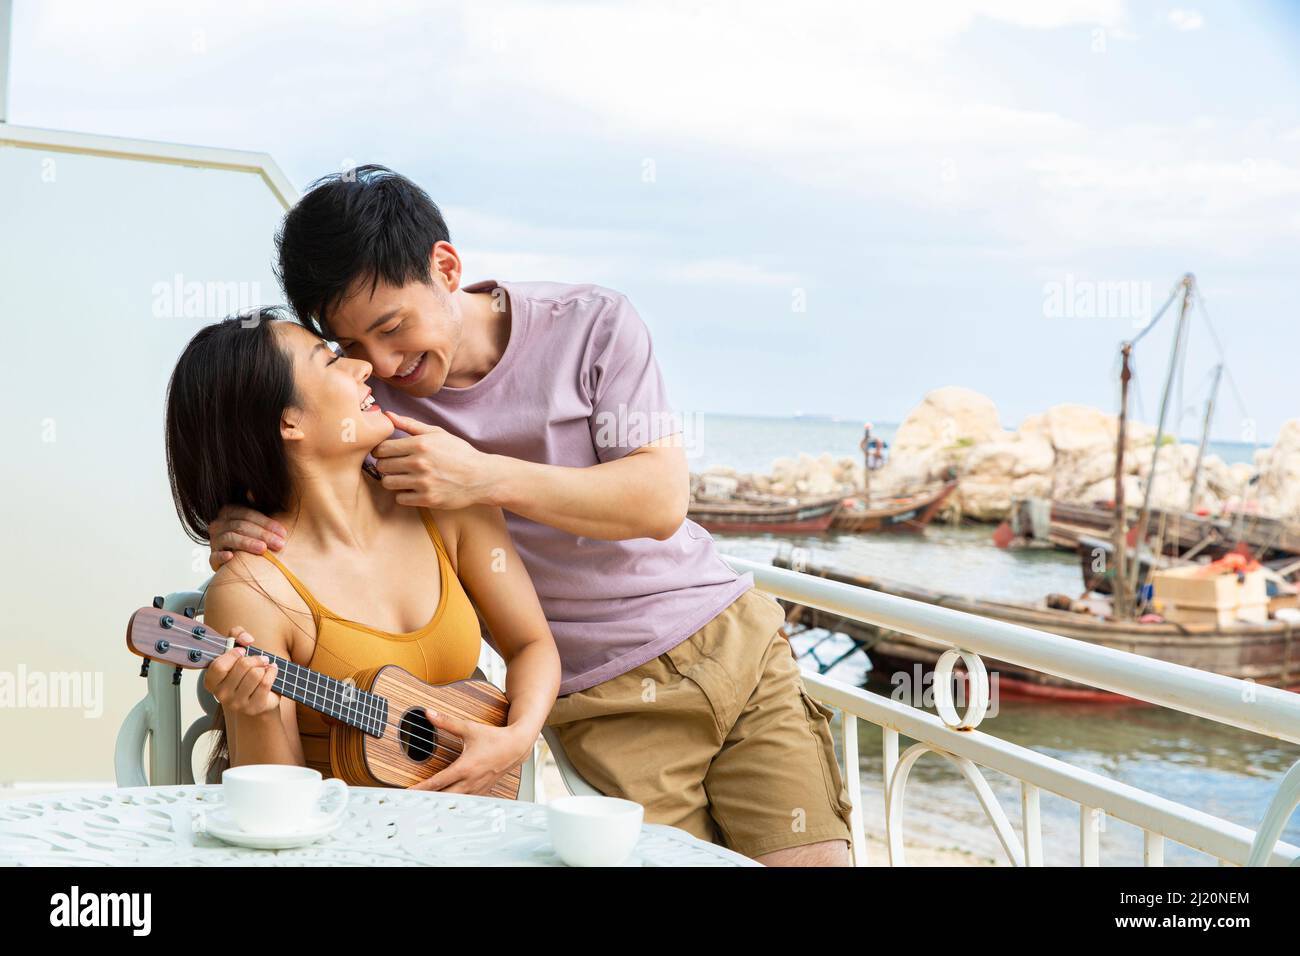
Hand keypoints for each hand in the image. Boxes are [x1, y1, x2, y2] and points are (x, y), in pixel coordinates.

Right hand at [203, 626, 279, 718]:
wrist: (255, 701)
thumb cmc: (243, 674)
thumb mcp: (235, 652)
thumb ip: (236, 635)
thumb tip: (247, 639)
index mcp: (211, 682)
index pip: (219, 666)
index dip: (232, 654)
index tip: (242, 650)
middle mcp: (221, 695)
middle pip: (242, 666)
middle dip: (255, 658)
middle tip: (261, 658)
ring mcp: (238, 704)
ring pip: (256, 674)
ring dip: (264, 665)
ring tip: (265, 665)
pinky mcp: (255, 707)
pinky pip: (266, 683)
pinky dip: (272, 672)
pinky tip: (272, 670)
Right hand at [207, 505, 287, 571]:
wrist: (240, 559)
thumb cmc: (255, 537)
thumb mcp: (259, 522)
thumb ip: (268, 511)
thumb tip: (280, 499)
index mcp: (229, 512)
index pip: (248, 514)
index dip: (266, 523)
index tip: (283, 533)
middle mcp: (218, 525)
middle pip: (240, 526)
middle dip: (263, 534)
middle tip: (280, 544)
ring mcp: (214, 541)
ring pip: (229, 538)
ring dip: (247, 543)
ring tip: (263, 549)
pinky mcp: (212, 558)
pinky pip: (214, 556)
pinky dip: (222, 556)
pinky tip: (231, 557)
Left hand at [372, 411, 498, 510]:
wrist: (481, 477)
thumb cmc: (459, 453)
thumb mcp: (437, 433)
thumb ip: (410, 424)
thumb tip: (387, 415)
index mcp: (420, 444)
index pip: (382, 448)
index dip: (381, 451)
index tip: (388, 454)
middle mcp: (419, 463)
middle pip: (382, 466)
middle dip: (386, 465)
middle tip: (395, 466)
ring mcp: (423, 482)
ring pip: (388, 483)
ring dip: (393, 480)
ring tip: (403, 477)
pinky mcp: (428, 499)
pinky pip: (400, 498)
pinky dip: (404, 494)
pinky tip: (413, 488)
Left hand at [407, 709, 532, 794]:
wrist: (516, 746)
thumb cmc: (494, 738)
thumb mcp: (469, 728)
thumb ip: (447, 722)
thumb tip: (429, 713)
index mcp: (464, 768)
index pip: (437, 782)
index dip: (420, 788)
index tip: (408, 792)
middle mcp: (470, 781)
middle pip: (443, 798)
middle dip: (426, 801)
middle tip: (410, 802)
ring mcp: (476, 788)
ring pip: (454, 802)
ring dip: (439, 804)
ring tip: (423, 806)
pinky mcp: (481, 790)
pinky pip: (464, 801)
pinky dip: (453, 803)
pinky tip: (444, 804)